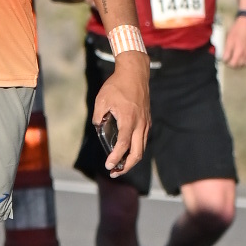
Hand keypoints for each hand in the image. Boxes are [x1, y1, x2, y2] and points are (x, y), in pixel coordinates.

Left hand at [90, 56, 150, 176]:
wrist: (135, 73)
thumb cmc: (117, 85)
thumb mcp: (102, 99)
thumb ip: (98, 116)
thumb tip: (98, 127)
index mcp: (128, 120)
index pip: (123, 145)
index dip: (116, 158)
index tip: (108, 165)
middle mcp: (139, 124)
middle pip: (137, 153)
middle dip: (126, 166)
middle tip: (114, 172)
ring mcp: (145, 123)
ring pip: (142, 148)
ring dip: (131, 160)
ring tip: (120, 166)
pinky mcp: (147, 121)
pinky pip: (142, 140)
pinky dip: (135, 150)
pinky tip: (126, 152)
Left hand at [221, 16, 245, 69]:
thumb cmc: (236, 31)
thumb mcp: (229, 41)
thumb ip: (227, 51)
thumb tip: (224, 59)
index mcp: (238, 52)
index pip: (232, 64)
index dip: (226, 63)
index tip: (224, 59)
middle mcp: (245, 55)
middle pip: (238, 66)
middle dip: (232, 65)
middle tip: (228, 60)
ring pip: (243, 65)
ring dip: (238, 65)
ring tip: (234, 60)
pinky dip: (244, 62)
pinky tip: (240, 58)